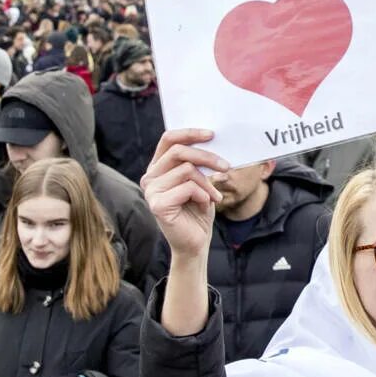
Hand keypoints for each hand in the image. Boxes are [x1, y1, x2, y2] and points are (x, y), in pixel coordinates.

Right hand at [140, 128, 227, 260]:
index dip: (190, 133)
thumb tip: (213, 141)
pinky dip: (203, 195)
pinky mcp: (157, 205)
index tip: (212, 135)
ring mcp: (151, 191)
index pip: (168, 139)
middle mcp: (150, 177)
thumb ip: (200, 163)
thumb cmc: (198, 210)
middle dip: (207, 157)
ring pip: (186, 169)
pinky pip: (188, 188)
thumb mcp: (202, 181)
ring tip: (215, 196)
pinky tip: (205, 204)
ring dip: (208, 182)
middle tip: (226, 166)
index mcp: (157, 167)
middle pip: (179, 151)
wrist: (195, 242)